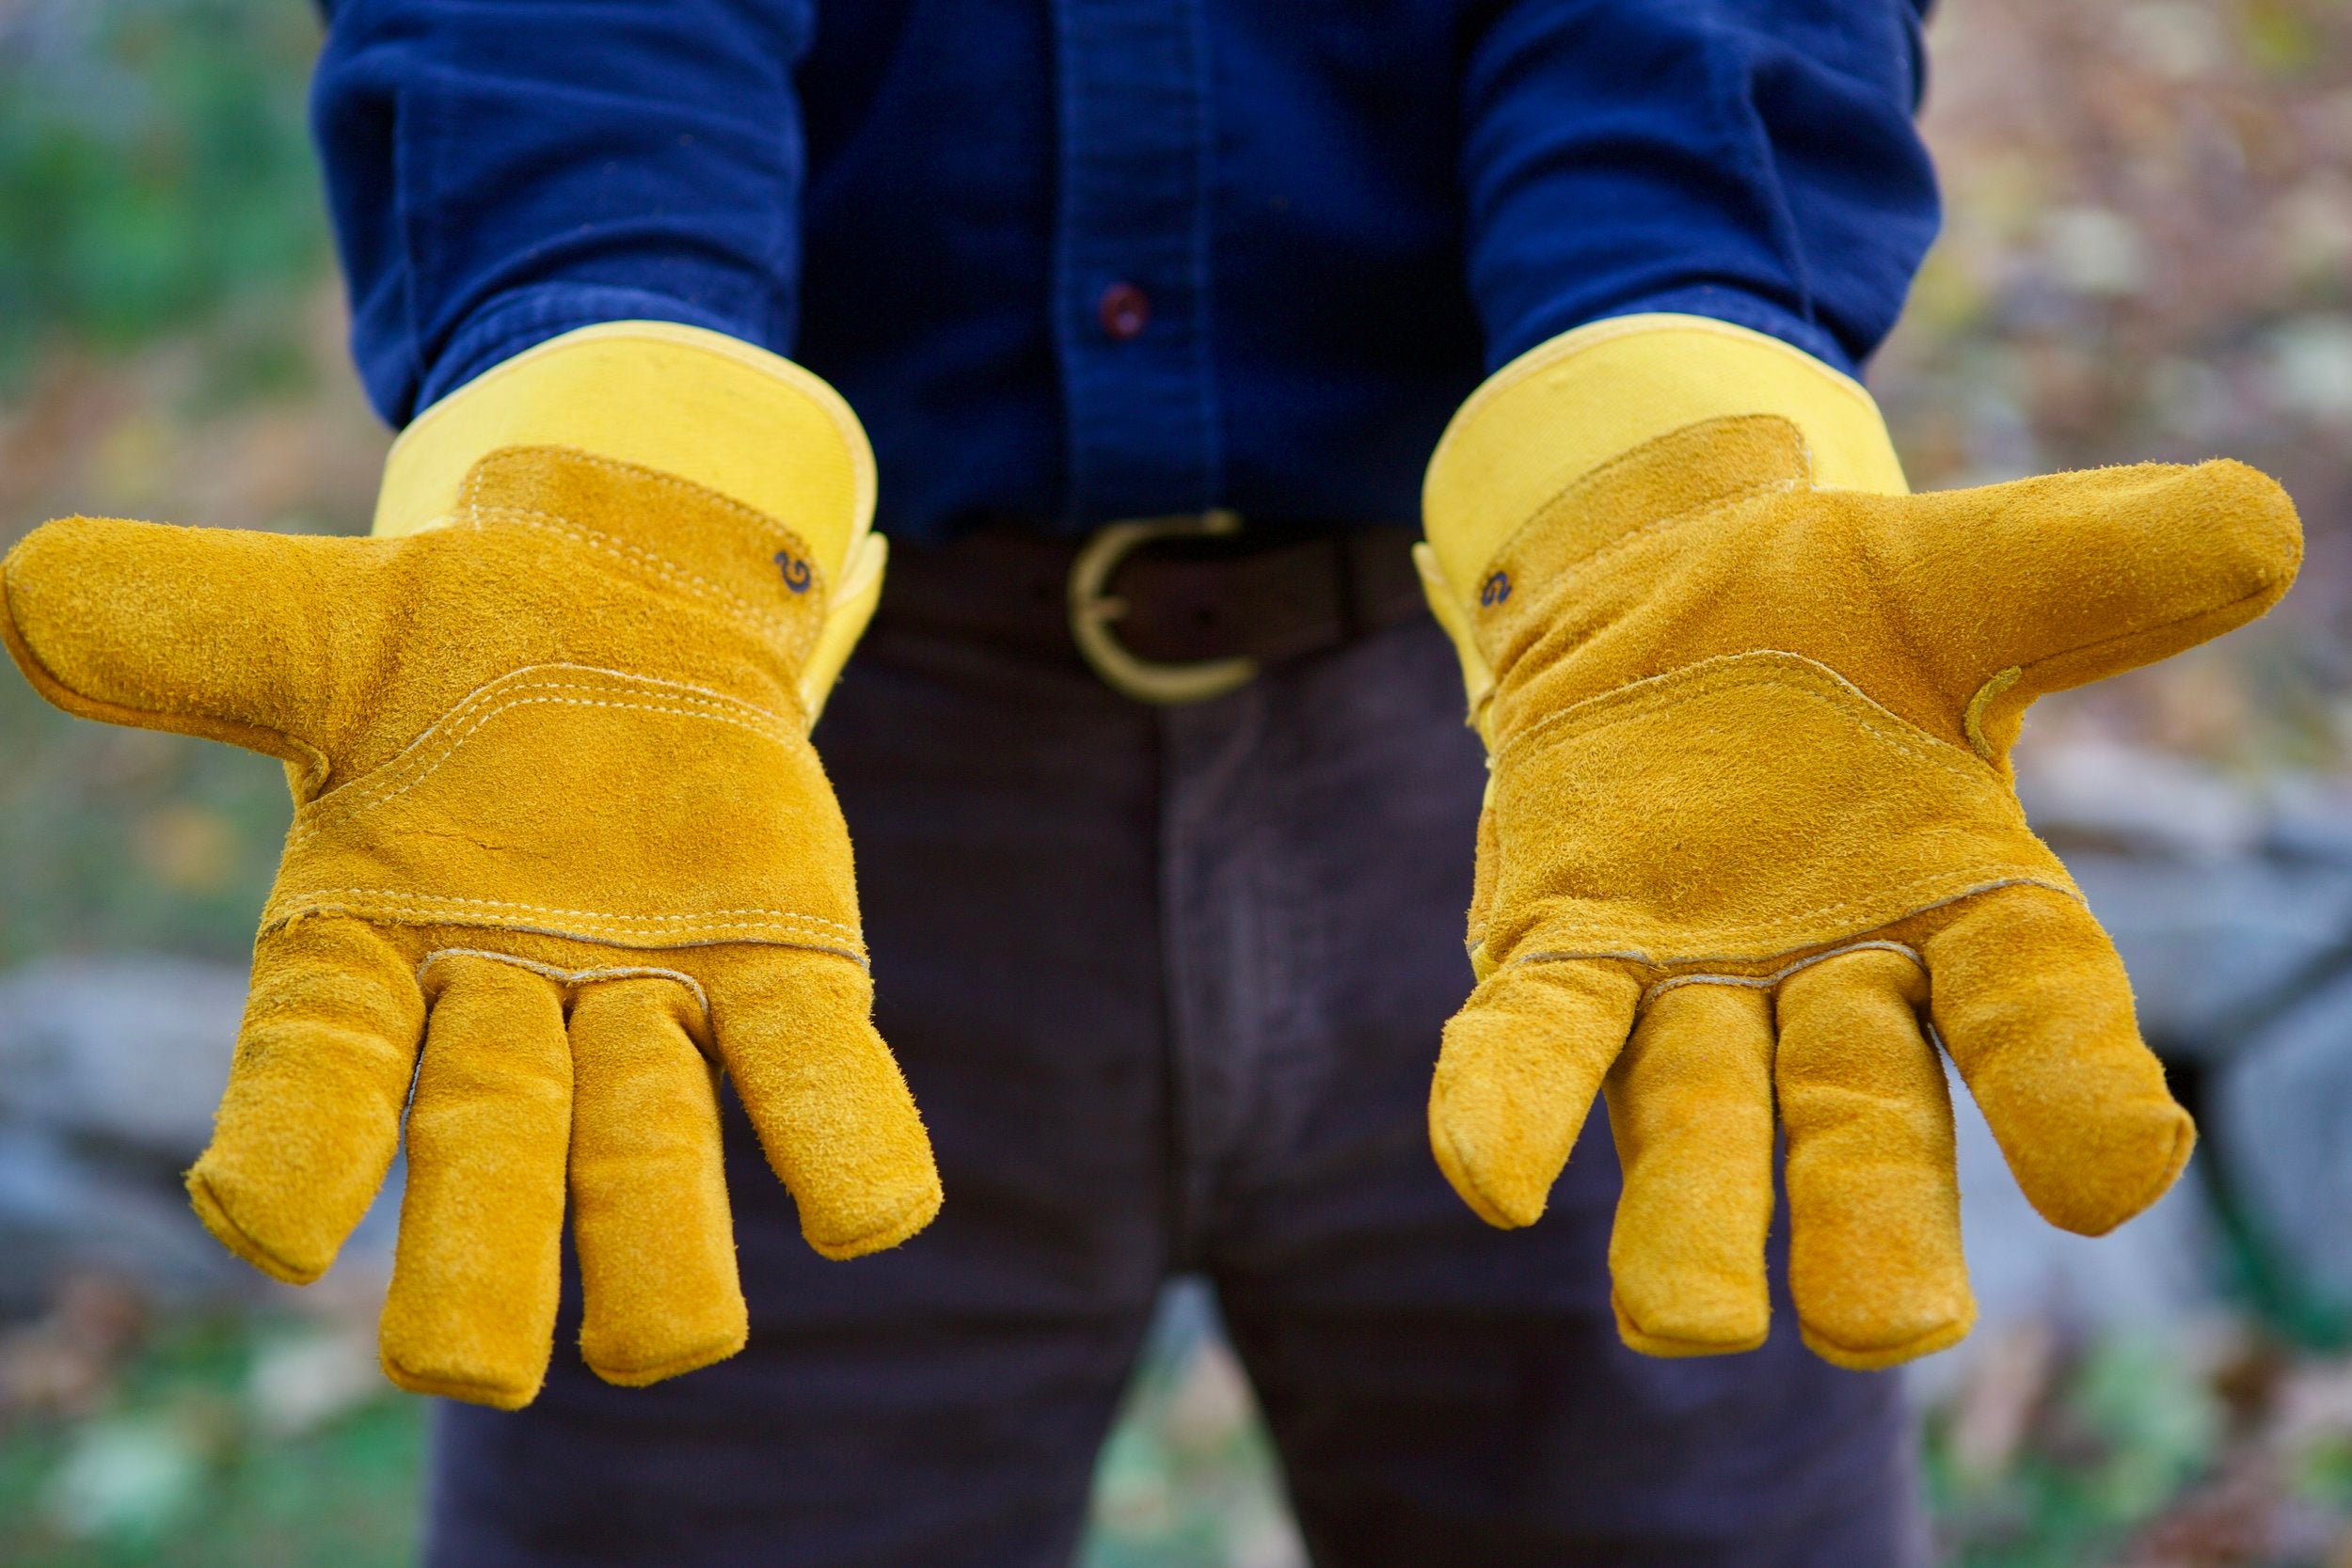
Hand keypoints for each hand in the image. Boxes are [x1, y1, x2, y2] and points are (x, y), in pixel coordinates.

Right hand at [0, 326, 935, 1406]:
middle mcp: (505, 1011)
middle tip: (464, 1369)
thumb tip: (30, 594)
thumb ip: (202, 632)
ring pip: (650, 1156)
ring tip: (669, 1342)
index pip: (316, 1072)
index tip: (270, 1226)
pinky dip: (843, 1148)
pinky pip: (815, 1080)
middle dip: (480, 1260)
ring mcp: (652, 1008)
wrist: (630, 606)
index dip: (293, 1149)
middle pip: (487, 1159)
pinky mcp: (783, 977)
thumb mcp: (331, 623)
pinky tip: (868, 1215)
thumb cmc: (459, 638)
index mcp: (364, 948)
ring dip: (657, 1241)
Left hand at [1415, 316, 2299, 1368]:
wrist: (1658, 578)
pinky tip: (1491, 1178)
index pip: (2032, 1005)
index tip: (2119, 1171)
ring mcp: (1690, 978)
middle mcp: (1833, 971)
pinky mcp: (1564, 950)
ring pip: (1700, 1116)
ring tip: (1681, 1319)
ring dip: (1691, 1211)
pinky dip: (1512, 1102)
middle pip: (1862, 1115)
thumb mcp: (1958, 567)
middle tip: (1887, 1329)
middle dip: (1871, 1213)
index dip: (2074, 1085)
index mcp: (1965, 895)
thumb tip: (2259, 525)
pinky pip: (1540, 1038)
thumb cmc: (1832, 596)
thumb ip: (2089, 565)